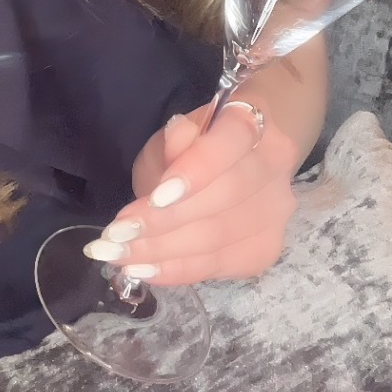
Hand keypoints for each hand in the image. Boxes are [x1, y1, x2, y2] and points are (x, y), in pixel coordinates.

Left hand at [84, 98, 298, 285]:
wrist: (243, 158)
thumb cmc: (201, 140)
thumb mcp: (180, 129)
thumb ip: (177, 138)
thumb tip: (176, 142)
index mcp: (255, 121)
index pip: (232, 142)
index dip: (197, 169)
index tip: (156, 196)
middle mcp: (274, 166)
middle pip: (224, 198)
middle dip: (164, 221)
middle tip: (116, 235)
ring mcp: (276, 212)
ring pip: (219, 238)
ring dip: (162, 252)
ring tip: (120, 256)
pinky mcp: (265, 249)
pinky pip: (218, 266)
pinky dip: (177, 270)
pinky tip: (144, 270)